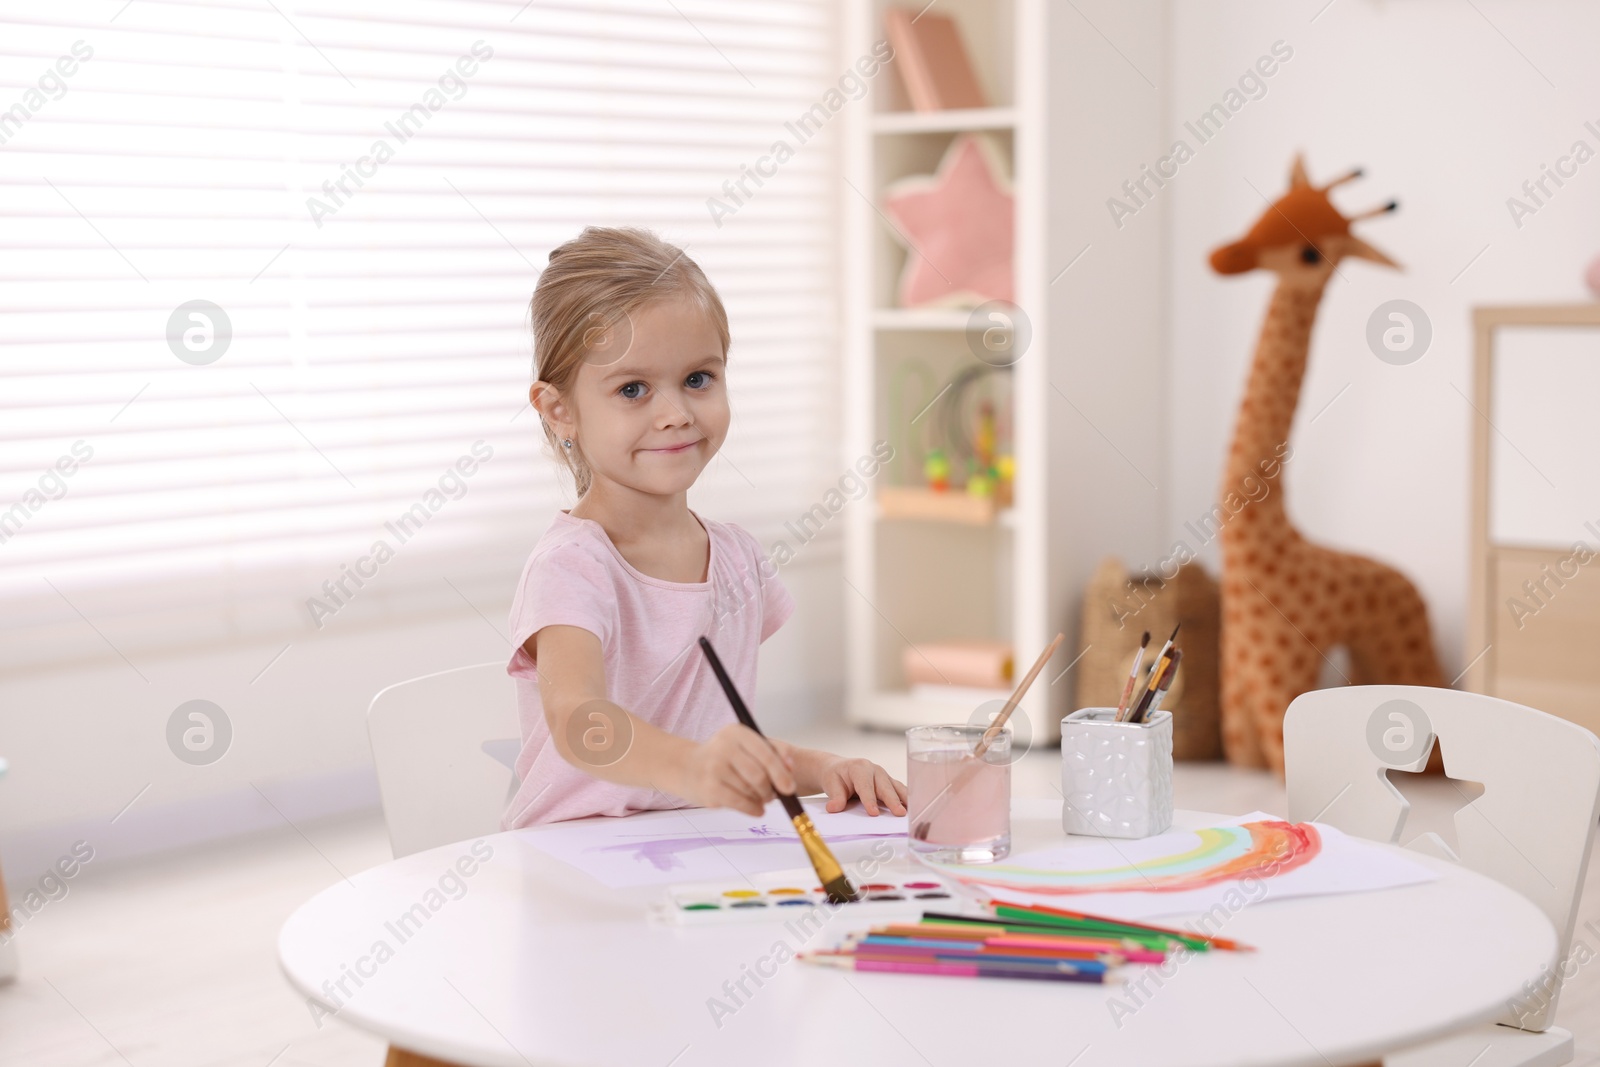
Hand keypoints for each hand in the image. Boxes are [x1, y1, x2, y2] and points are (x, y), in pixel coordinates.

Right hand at [680, 724, 796, 816]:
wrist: (685, 766)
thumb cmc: (722, 757)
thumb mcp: (744, 745)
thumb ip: (770, 752)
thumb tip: (790, 769)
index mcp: (736, 732)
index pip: (766, 753)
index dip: (781, 772)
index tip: (790, 786)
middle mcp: (724, 747)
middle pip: (759, 775)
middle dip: (771, 789)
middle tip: (774, 795)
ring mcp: (714, 768)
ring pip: (751, 790)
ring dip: (761, 799)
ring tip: (761, 798)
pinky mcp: (709, 788)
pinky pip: (740, 803)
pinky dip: (753, 809)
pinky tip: (757, 809)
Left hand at [817, 756, 907, 815]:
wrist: (838, 768)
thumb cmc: (836, 776)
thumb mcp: (831, 784)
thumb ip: (835, 797)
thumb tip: (834, 808)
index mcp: (859, 768)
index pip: (865, 786)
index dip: (870, 800)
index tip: (874, 813)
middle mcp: (874, 770)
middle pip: (885, 786)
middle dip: (892, 800)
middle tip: (899, 813)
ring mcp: (883, 775)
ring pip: (895, 787)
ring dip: (903, 799)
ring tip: (910, 812)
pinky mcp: (888, 782)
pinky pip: (898, 790)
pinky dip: (905, 798)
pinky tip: (911, 808)